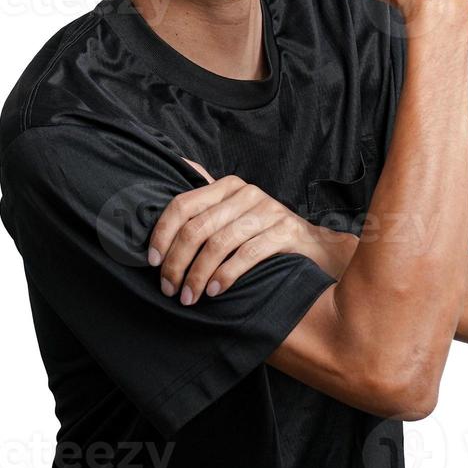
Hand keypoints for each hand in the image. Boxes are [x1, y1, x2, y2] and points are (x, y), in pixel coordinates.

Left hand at [148, 158, 354, 303]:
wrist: (315, 246)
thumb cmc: (265, 233)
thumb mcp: (234, 213)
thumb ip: (206, 202)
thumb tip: (176, 170)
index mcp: (226, 186)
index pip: (182, 205)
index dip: (162, 233)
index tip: (152, 261)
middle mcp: (246, 193)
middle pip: (197, 227)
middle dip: (177, 262)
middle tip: (169, 289)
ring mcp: (267, 210)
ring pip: (218, 243)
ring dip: (198, 275)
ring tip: (189, 297)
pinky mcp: (285, 231)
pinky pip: (246, 254)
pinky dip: (225, 275)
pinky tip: (214, 291)